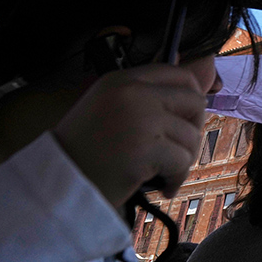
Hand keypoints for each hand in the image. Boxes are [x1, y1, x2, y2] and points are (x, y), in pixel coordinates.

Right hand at [52, 64, 209, 206]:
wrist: (55, 186)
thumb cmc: (84, 153)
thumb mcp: (112, 111)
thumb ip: (150, 98)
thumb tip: (206, 80)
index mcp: (122, 79)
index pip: (179, 74)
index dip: (190, 100)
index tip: (185, 122)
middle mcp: (132, 92)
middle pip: (194, 101)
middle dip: (193, 129)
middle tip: (177, 151)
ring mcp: (141, 119)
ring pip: (191, 136)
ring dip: (182, 160)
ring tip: (162, 173)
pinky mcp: (146, 149)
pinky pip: (182, 162)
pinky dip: (176, 179)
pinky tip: (162, 187)